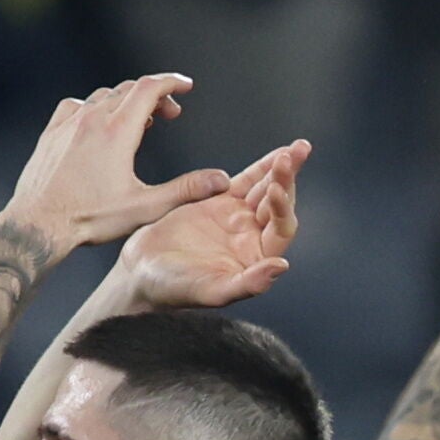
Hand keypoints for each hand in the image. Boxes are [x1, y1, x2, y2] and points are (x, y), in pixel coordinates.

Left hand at [0, 75, 229, 254]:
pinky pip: (77, 106)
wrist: (39, 222)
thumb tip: (220, 180)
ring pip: (103, 96)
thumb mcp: (145, 207)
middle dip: (155, 95)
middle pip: (128, 89)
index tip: (186, 86)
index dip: (171, 83)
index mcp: (117, 132)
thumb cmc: (89, 217)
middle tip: (172, 113)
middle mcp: (91, 119)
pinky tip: (100, 123)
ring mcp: (68, 123)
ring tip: (142, 120)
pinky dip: (97, 107)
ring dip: (127, 101)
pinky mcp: (52, 132)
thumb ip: (186, 190)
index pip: (148, 89)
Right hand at [106, 136, 309, 313]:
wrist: (142, 272)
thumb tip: (282, 266)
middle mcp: (254, 238)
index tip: (277, 188)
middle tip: (296, 153)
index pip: (281, 229)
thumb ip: (248, 283)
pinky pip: (245, 181)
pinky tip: (278, 153)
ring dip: (280, 168)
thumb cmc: (174, 289)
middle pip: (278, 204)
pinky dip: (261, 167)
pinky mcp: (219, 203)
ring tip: (297, 148)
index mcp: (258, 258)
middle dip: (287, 179)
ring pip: (265, 189)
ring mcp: (238, 218)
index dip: (282, 207)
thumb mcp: (211, 291)